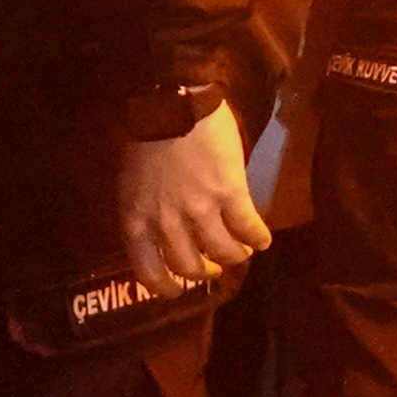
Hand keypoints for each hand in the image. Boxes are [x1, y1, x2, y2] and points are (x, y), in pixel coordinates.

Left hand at [116, 104, 266, 295]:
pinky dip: (257, 237)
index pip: (148, 271)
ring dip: (235, 255)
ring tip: (243, 252)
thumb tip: (165, 227)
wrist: (173, 106)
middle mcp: (167, 223)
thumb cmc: (147, 138)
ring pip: (222, 251)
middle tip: (215, 268)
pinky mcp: (230, 193)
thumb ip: (147, 210)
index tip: (177, 290)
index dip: (165, 287)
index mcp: (136, 221)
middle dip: (205, 272)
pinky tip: (264, 239)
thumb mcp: (132, 184)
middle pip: (189, 266)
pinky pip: (247, 226)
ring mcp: (200, 210)